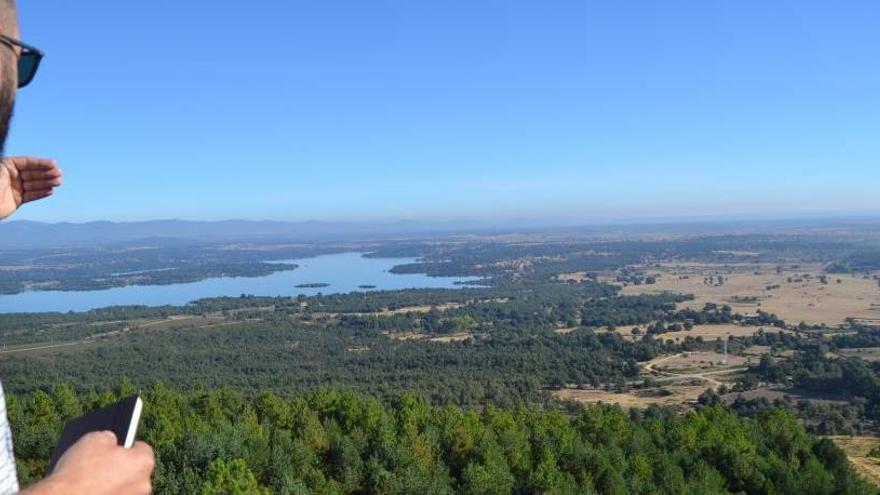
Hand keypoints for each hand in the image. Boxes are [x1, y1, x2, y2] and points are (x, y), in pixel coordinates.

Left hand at [0, 156, 61, 219]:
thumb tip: (35, 160)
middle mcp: (10, 176)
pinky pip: (31, 195)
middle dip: (46, 173)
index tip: (53, 164)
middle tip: (59, 174)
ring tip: (58, 182)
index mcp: (5, 166)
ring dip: (47, 183)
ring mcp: (14, 188)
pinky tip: (50, 191)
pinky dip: (41, 193)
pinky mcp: (16, 200)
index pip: (26, 162)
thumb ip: (13, 165)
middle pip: (32, 173)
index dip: (40, 163)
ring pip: (34, 184)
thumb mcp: (2, 170)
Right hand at [23, 431, 154, 494]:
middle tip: (103, 464)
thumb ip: (109, 437)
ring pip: (125, 488)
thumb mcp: (94, 439)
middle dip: (121, 467)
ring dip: (114, 484)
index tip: (118, 447)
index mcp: (143, 462)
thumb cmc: (80, 471)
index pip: (141, 449)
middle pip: (134, 470)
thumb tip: (111, 440)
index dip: (128, 446)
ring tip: (93, 479)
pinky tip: (90, 490)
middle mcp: (144, 485)